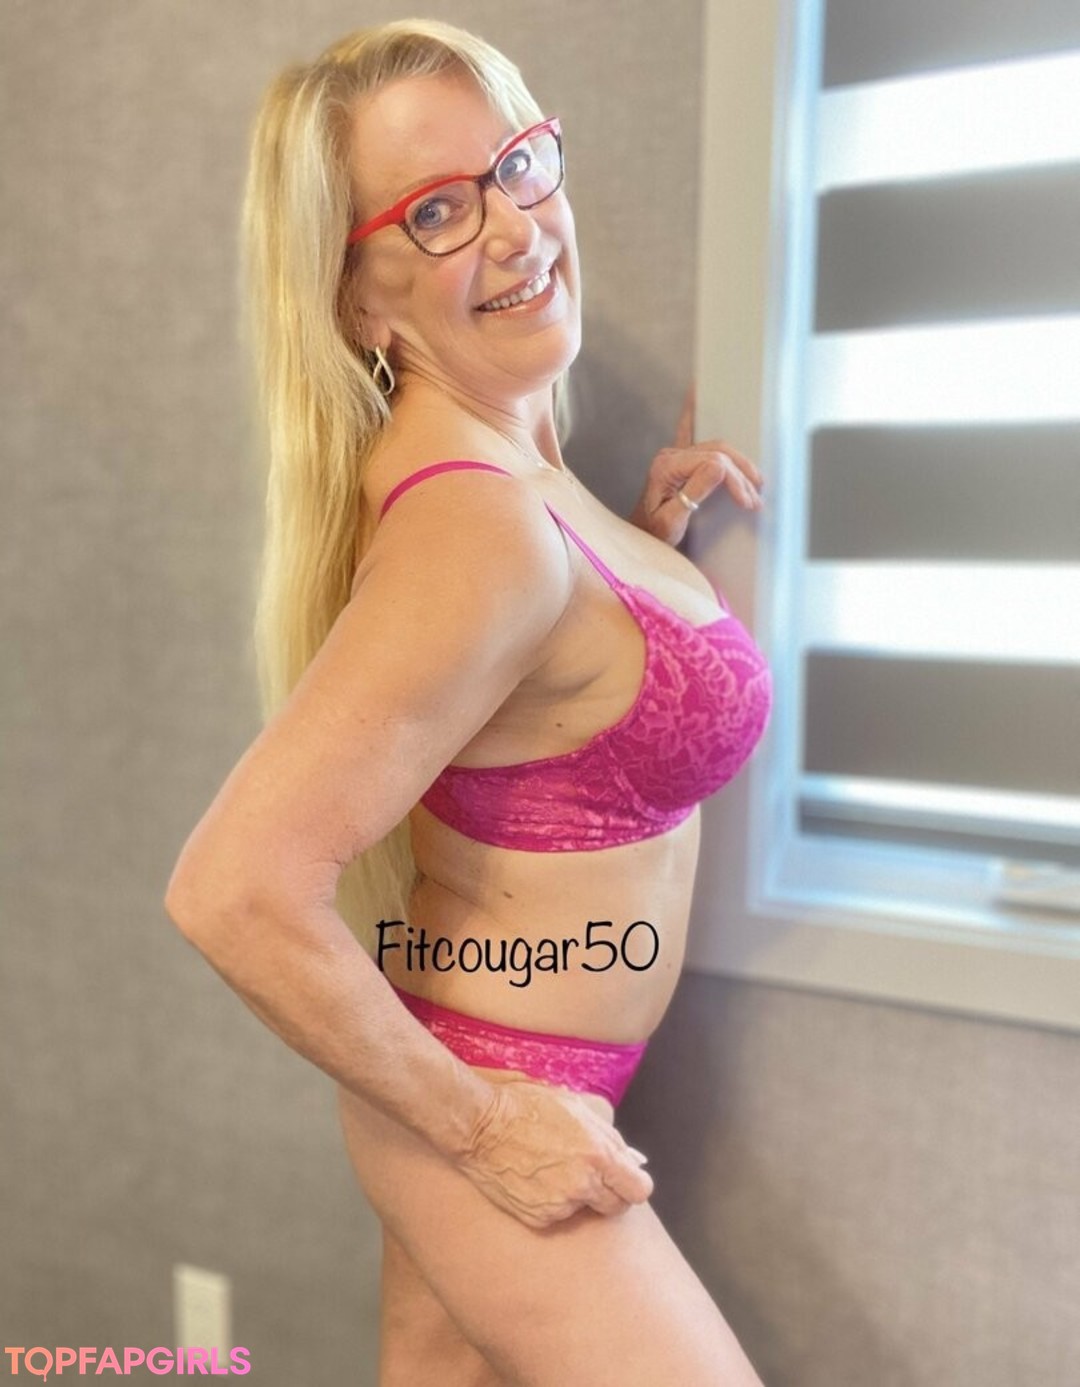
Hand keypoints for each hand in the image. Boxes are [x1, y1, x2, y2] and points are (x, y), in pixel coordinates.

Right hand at [456, 1078, 653, 1227]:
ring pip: (584, 1210)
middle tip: (590, 1175)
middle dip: (609, 1192)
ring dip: (577, 1196)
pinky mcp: (538, 1218)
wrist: (480, 1125)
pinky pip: (557, 1216)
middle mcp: (583, 1184)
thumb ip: (608, 1136)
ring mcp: (560, 1205)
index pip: (639, 1190)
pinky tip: (536, 1181)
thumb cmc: (526, 1107)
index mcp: (598, 1153)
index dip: (633, 1184)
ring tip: (553, 1170)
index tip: (624, 1180)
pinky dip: (551, 1203)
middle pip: (616, 1206)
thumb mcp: (575, 1108)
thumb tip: (630, 1158)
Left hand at [630, 383, 764, 545]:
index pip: (712, 463)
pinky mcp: (678, 462)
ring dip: (739, 463)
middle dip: (742, 474)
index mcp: (666, 468)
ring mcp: (674, 456)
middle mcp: (670, 456)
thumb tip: (719, 467)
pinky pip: (688, 431)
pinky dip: (693, 413)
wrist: (640, 539)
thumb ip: (693, 493)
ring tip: (755, 483)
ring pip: (716, 448)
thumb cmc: (653, 535)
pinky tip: (695, 392)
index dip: (734, 480)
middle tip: (755, 498)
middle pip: (718, 452)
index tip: (748, 502)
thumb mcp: (671, 522)